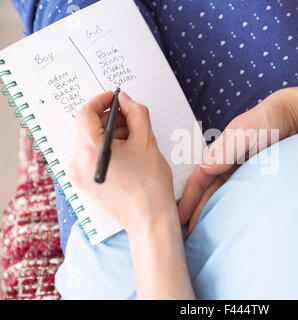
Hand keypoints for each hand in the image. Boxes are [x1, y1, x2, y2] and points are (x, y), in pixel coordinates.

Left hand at [69, 91, 176, 234]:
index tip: (115, 98)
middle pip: (88, 128)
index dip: (102, 100)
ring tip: (134, 140)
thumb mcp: (147, 142)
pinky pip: (92, 156)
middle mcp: (78, 162)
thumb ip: (136, 114)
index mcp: (90, 150)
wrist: (149, 221)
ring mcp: (80, 175)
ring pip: (91, 142)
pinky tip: (128, 154)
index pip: (86, 113)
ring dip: (110, 134)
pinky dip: (107, 148)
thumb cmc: (150, 185)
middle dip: (110, 119)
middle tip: (132, 118)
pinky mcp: (86, 183)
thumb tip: (126, 101)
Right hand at [178, 88, 297, 236]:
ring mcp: (242, 174)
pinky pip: (240, 199)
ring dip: (211, 215)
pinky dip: (231, 212)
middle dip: (195, 213)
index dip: (188, 199)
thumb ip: (226, 149)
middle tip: (186, 236)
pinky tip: (230, 225)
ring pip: (222, 198)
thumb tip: (205, 169)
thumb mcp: (244, 131)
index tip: (180, 218)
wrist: (295, 119)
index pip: (198, 180)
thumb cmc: (267, 121)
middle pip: (207, 194)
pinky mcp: (257, 180)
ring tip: (202, 236)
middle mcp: (227, 166)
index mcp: (219, 155)